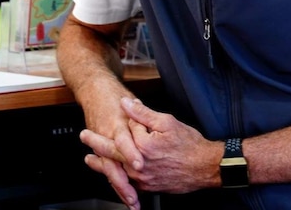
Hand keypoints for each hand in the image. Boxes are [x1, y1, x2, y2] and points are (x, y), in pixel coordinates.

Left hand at [82, 97, 213, 195]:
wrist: (205, 167)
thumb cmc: (190, 146)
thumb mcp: (167, 122)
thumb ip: (143, 114)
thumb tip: (127, 104)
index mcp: (142, 146)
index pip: (125, 129)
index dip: (126, 118)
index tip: (120, 110)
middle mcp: (139, 165)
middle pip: (112, 152)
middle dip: (96, 142)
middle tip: (84, 136)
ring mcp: (142, 178)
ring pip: (117, 170)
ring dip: (101, 163)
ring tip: (91, 159)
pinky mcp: (148, 187)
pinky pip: (128, 182)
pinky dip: (117, 177)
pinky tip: (114, 174)